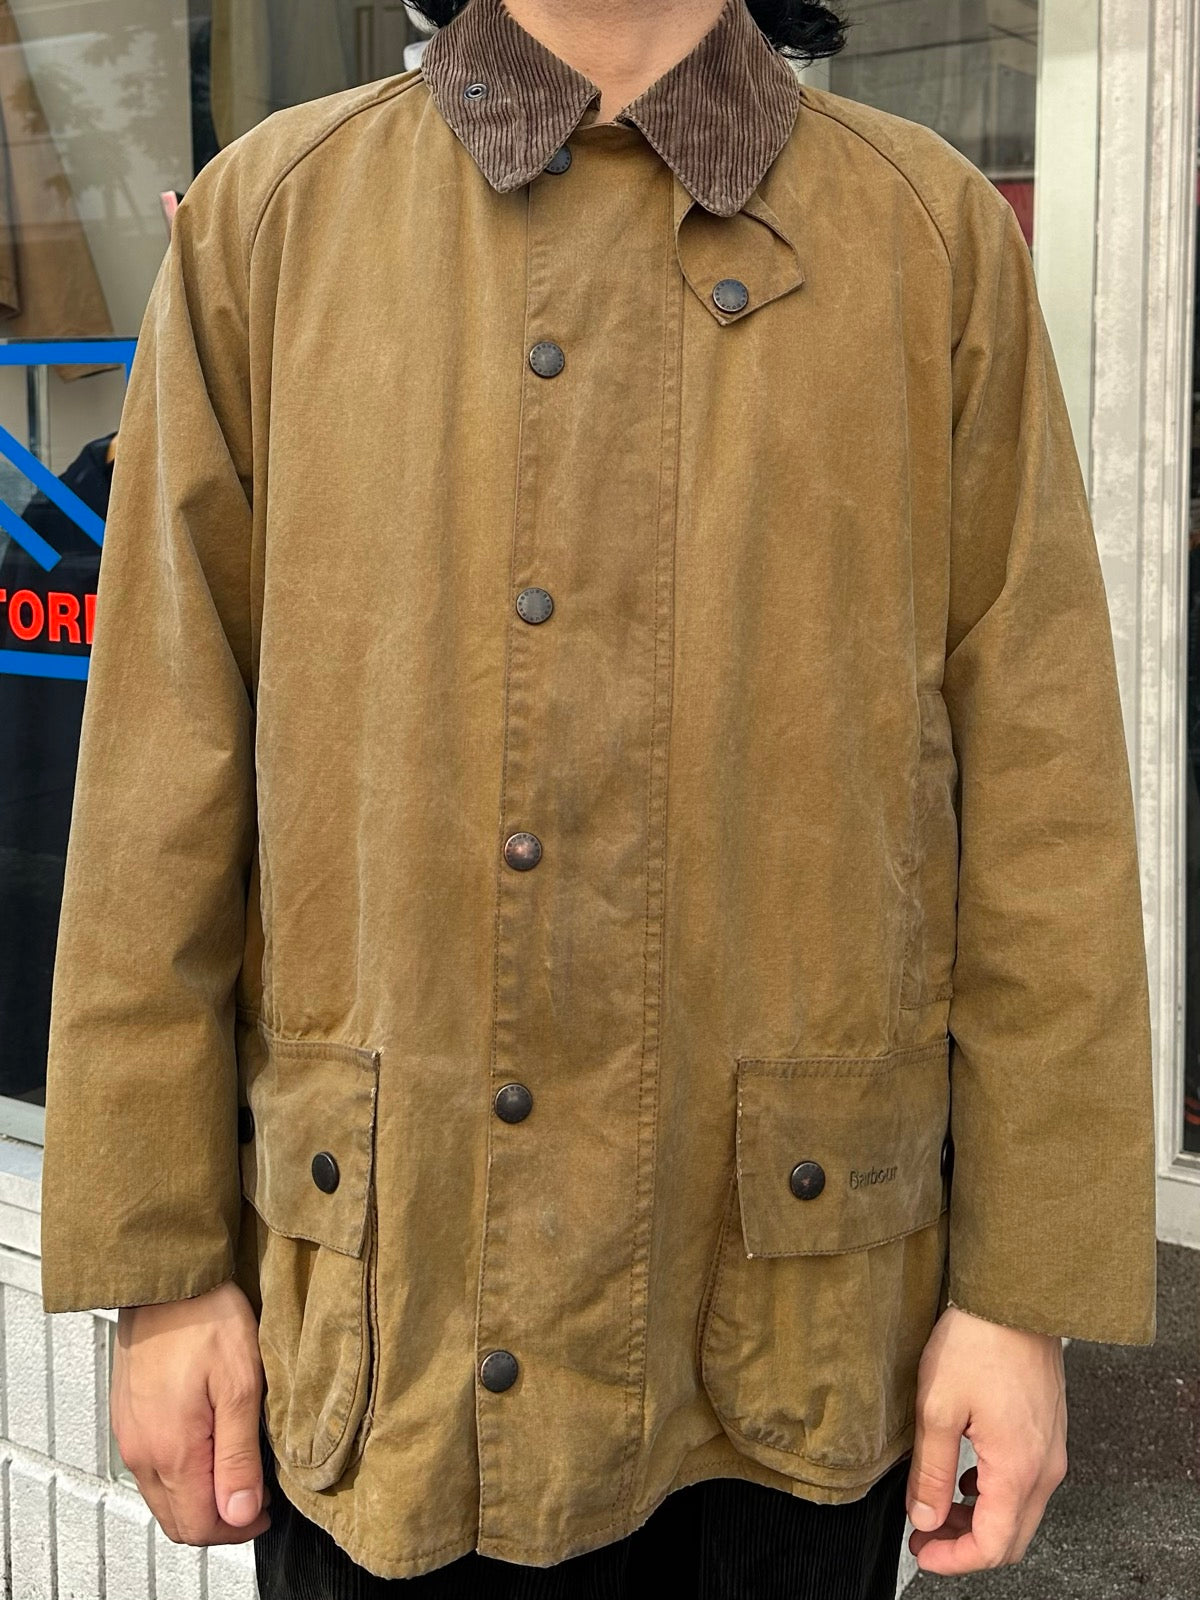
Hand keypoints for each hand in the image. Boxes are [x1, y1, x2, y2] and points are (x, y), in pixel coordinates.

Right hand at [112, 1278, 271, 1544]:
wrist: (168, 1282)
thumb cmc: (207, 1321)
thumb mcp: (241, 1386)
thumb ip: (238, 1456)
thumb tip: (241, 1514)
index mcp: (173, 1451)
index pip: (201, 1525)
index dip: (238, 1528)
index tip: (265, 1509)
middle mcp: (143, 1452)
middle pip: (178, 1521)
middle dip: (219, 1522)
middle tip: (254, 1498)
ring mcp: (131, 1437)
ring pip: (164, 1499)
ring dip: (198, 1500)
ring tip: (235, 1474)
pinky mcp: (128, 1419)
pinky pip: (152, 1470)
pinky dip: (180, 1477)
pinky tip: (207, 1451)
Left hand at [905, 1304, 1067, 1572]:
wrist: (1015, 1296)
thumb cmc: (978, 1342)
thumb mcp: (938, 1407)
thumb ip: (933, 1471)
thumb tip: (926, 1518)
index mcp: (1018, 1469)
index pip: (993, 1546)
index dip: (954, 1560)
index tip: (922, 1551)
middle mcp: (1045, 1467)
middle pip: (1011, 1538)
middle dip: (966, 1546)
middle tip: (926, 1536)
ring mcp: (1051, 1450)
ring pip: (1020, 1512)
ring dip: (981, 1520)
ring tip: (940, 1506)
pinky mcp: (1048, 1432)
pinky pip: (1027, 1483)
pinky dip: (996, 1494)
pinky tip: (968, 1476)